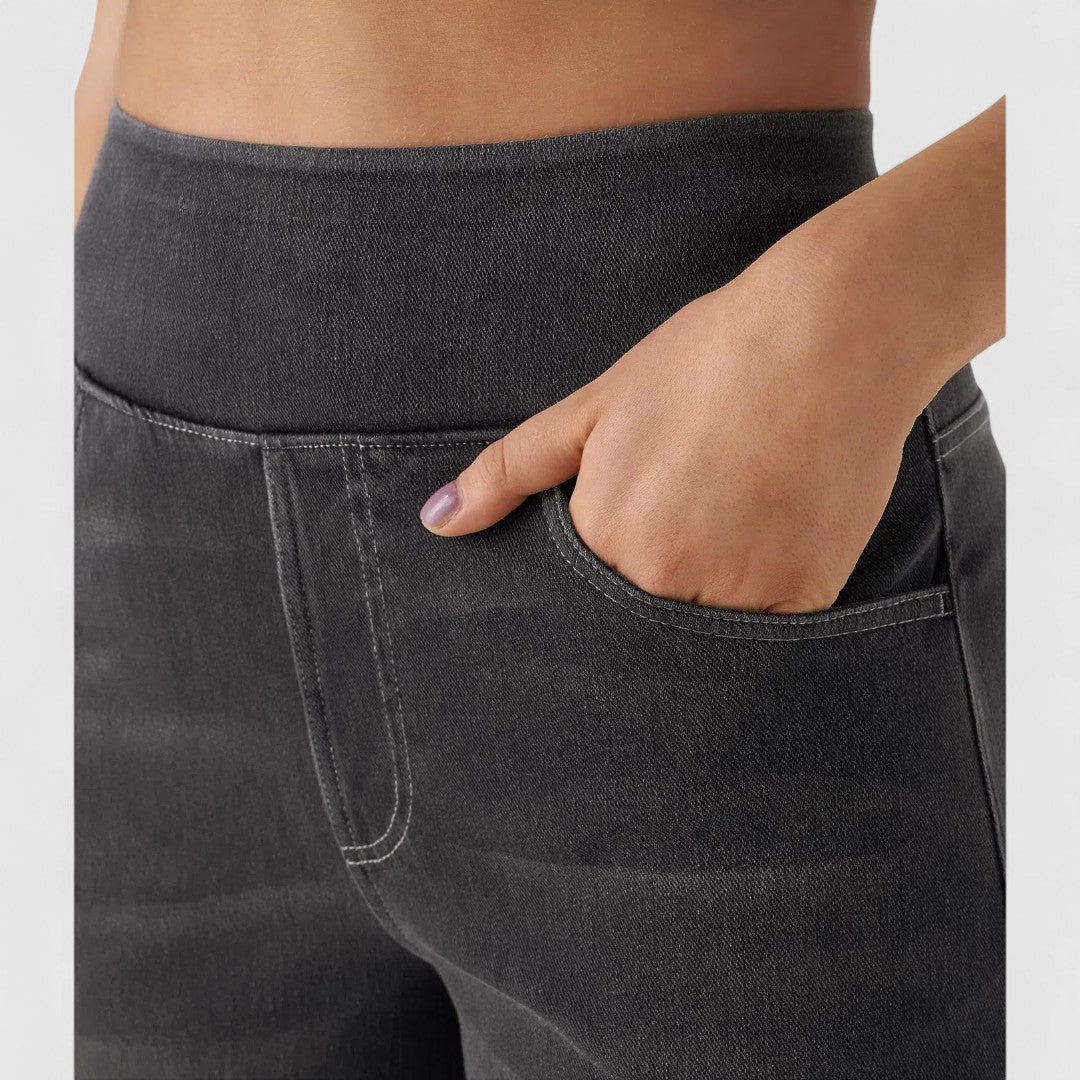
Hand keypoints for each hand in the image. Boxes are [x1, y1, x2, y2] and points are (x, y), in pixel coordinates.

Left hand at [418, 260, 924, 613]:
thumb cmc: (706, 362)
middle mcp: (662, 583)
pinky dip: (758, 600)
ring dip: (702, 598)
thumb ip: (510, 472)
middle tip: (689, 519)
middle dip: (645, 590)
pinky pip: (764, 633)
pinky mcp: (802, 599)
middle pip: (635, 625)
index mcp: (603, 538)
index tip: (628, 540)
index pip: (573, 603)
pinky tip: (770, 534)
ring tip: (731, 519)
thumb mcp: (593, 408)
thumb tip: (437, 521)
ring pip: (698, 635)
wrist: (831, 336)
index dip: (594, 573)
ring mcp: (735, 597)